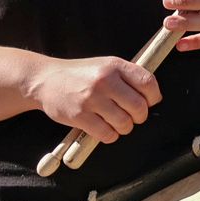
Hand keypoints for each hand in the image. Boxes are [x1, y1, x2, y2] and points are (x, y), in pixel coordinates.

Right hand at [27, 55, 160, 141]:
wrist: (46, 80)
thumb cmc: (81, 75)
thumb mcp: (106, 65)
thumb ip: (129, 77)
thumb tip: (153, 96)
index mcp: (115, 66)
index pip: (148, 83)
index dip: (153, 97)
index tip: (149, 102)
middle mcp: (104, 81)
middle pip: (139, 107)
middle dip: (140, 116)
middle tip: (133, 116)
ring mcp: (91, 99)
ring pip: (124, 123)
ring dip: (125, 128)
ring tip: (118, 123)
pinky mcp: (79, 116)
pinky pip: (106, 134)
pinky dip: (110, 135)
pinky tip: (105, 129)